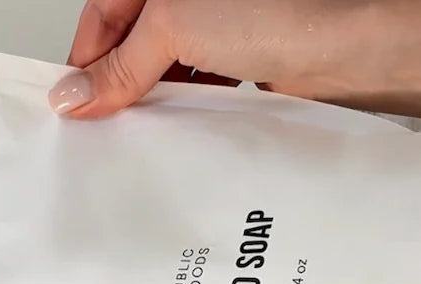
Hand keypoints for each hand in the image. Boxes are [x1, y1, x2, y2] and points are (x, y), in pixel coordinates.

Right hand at [49, 0, 377, 116]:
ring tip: (139, 132)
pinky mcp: (244, 65)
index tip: (72, 106)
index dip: (86, 60)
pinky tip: (177, 129)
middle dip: (118, 85)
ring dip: (153, 101)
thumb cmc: (277, 10)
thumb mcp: (174, 26)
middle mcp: (192, 0)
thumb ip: (121, 64)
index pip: (105, 15)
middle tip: (101, 126)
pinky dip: (185, 110)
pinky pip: (199, 91)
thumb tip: (74, 94)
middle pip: (135, 44)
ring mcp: (221, 29)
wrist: (348, 48)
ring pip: (167, 70)